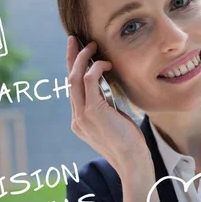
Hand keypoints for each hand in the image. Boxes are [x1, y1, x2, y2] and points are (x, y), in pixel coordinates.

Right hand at [66, 37, 150, 173]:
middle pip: (69, 80)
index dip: (74, 69)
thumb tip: (109, 91)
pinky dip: (96, 69)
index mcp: (80, 121)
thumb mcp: (114, 123)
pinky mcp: (92, 112)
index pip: (74, 90)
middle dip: (72, 57)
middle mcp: (77, 118)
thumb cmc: (129, 144)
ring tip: (92, 46)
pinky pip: (89, 82)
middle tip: (74, 39)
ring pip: (75, 78)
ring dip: (83, 59)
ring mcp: (82, 115)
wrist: (132, 162)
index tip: (79, 53)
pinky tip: (106, 63)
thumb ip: (107, 108)